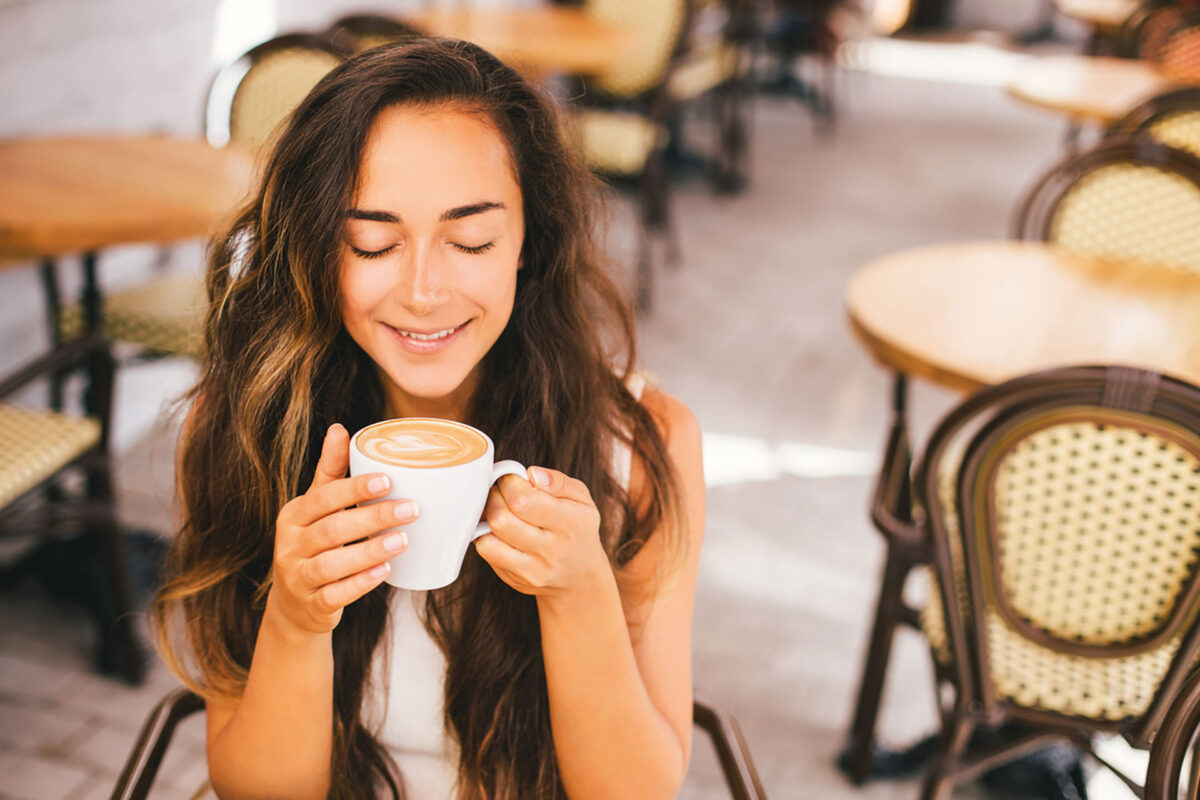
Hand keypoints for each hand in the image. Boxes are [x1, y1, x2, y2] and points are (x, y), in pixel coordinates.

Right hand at [267, 423, 418, 636]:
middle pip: (333, 529)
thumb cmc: (312, 545)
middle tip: (412, 508)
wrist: (293, 605)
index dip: (355, 488)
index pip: (323, 497)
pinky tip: (385, 572)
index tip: (388, 480)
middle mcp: (290, 545)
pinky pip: (335, 594)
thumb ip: (329, 472)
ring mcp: (298, 577)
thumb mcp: (315, 508)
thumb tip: (339, 429)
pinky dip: (361, 583)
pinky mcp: (312, 605)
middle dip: (373, 517)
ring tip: (403, 539)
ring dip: (370, 551)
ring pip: (333, 564)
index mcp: (293, 515)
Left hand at [475, 467, 609, 597]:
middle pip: (501, 519)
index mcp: (570, 523)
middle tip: (502, 492)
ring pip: (488, 539)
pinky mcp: (515, 579)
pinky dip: (485, 535)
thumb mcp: (582, 499)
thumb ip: (559, 482)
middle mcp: (551, 550)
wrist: (581, 576)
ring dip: (487, 517)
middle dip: (494, 497)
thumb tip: (532, 474)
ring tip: (499, 509)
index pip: (524, 501)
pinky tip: (499, 529)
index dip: (510, 483)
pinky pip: (486, 553)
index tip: (513, 480)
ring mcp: (532, 569)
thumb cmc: (578, 529)